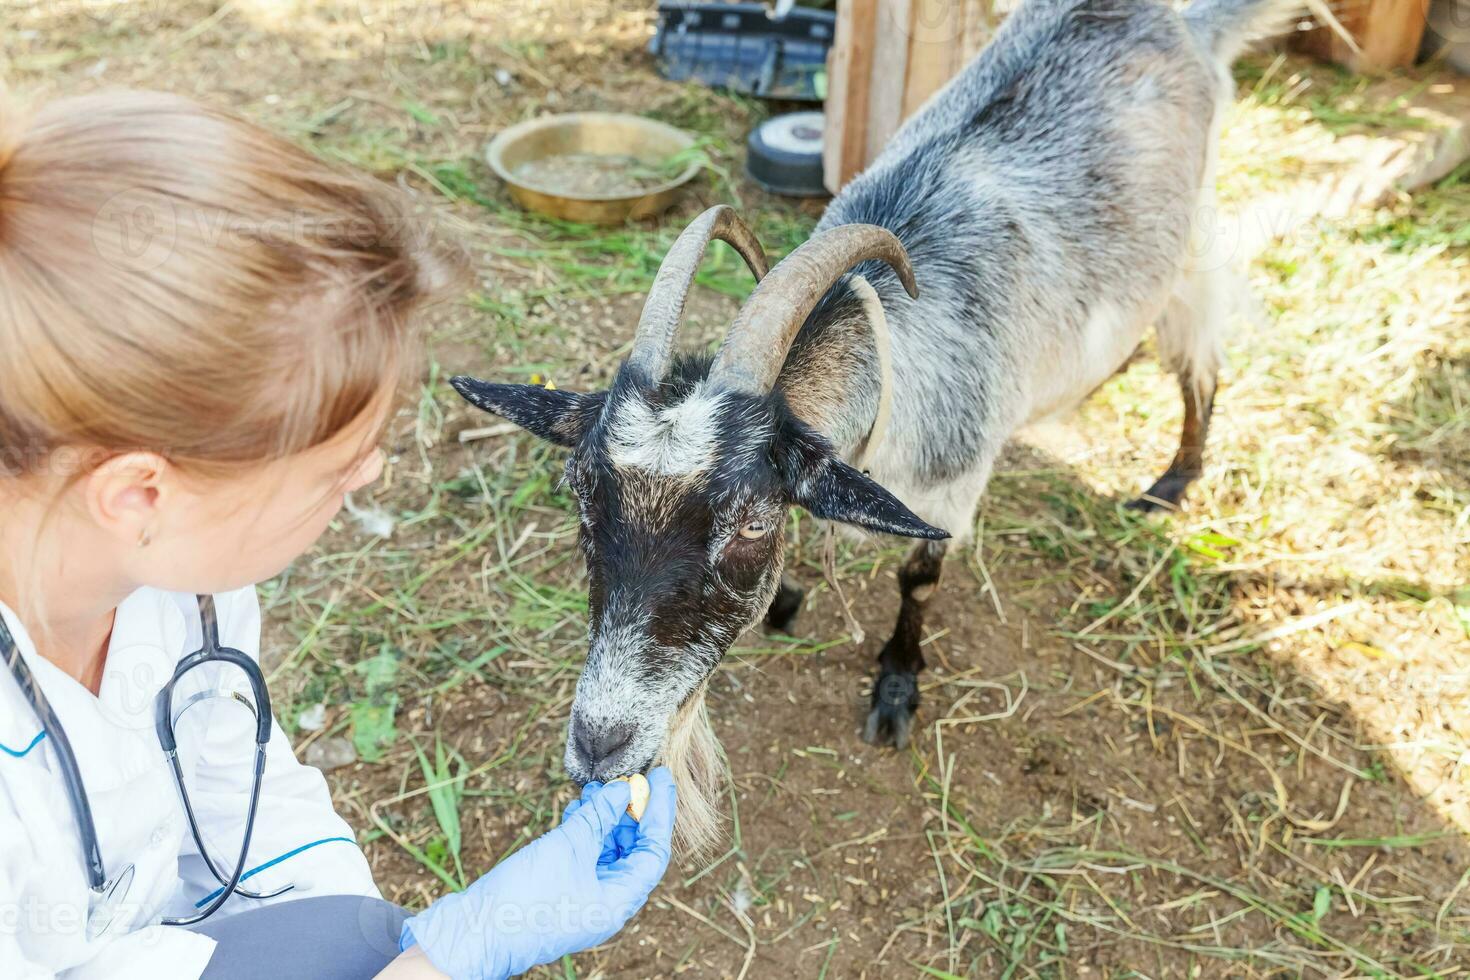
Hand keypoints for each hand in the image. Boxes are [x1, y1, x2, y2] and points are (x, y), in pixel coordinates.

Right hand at [400, 768, 676, 979]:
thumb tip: (621, 791)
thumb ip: (598, 817)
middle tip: (624, 779)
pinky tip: (576, 809)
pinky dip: (583, 832)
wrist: (472, 934)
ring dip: (604, 819)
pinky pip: (583, 858)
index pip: (653, 852)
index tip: (658, 777)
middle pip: (632, 851)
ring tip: (595, 788)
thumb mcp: (567, 847)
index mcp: (618, 902)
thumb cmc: (523, 898)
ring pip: (605, 852)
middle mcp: (606, 903)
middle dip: (629, 813)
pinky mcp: (560, 893)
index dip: (659, 812)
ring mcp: (583, 900)